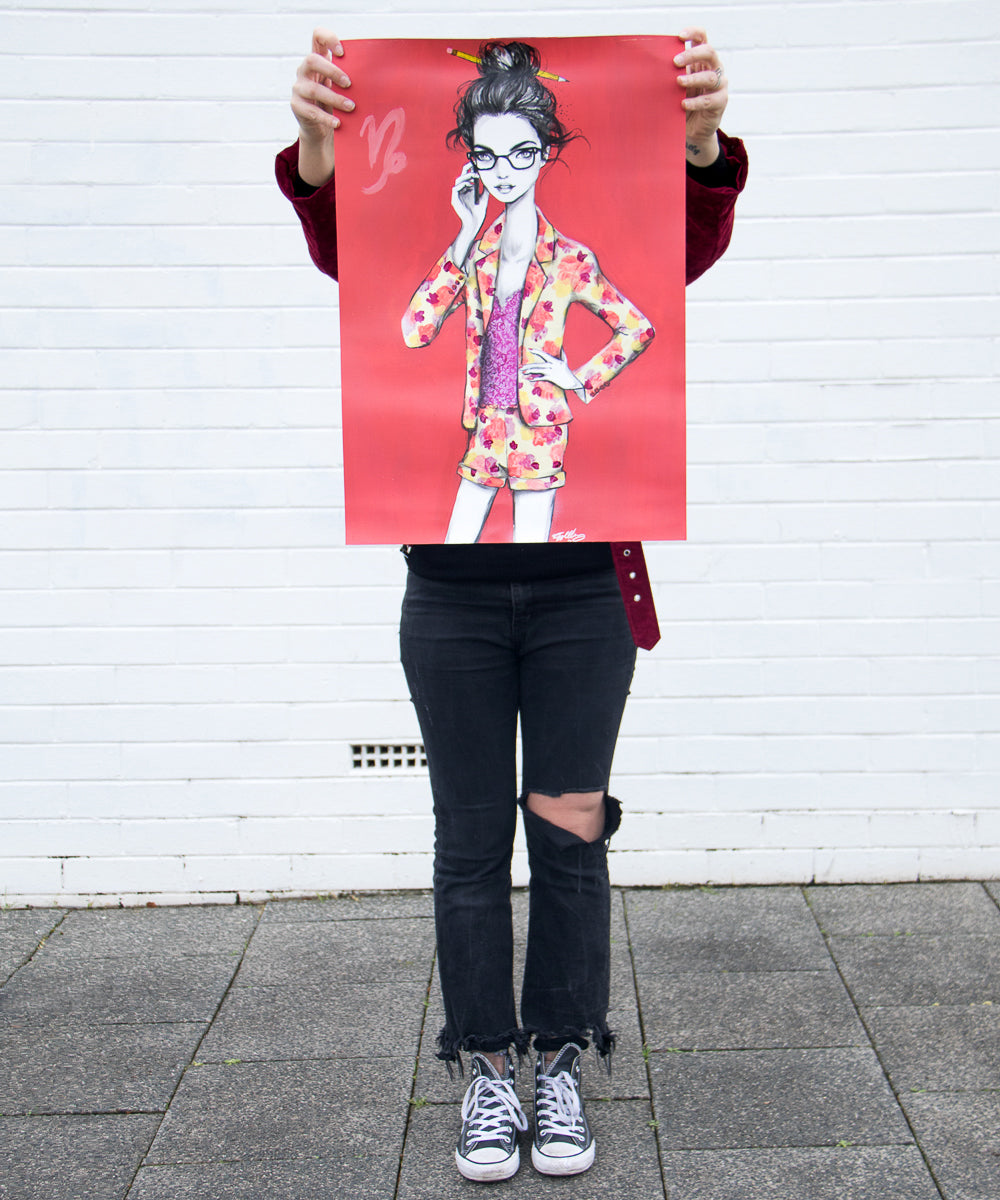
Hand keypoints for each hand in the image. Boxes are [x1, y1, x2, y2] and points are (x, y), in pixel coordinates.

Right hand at [291, 28, 354, 185]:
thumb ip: (350, 76)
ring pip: (314, 89)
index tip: (342, 52)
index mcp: (317, 59)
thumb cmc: (334, 102)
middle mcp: (304, 70)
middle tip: (349, 83)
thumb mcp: (341, 86)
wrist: (319, 128)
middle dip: (332, 71)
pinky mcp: (296, 106)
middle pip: (312, 60)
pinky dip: (326, 118)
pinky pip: (311, 112)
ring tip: (351, 107)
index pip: (317, 36)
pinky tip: (338, 123)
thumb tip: (382, 75)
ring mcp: (298, 88)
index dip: (328, 38)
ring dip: (335, 99)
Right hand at [449, 163, 488, 263]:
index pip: (467, 176)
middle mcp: (462, 191)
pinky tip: (469, 184)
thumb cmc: (479, 213)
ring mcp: (458, 195)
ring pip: (458, 180)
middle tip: (473, 165)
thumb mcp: (484, 198)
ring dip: (466, 176)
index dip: (470, 169)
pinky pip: (455, 188)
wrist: (474, 223)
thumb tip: (489, 179)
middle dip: (467, 169)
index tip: (476, 164)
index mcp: (468, 189)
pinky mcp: (454, 200)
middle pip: (462, 175)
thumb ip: (485, 189)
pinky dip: (462, 184)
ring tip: (474, 176)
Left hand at [520, 349, 582, 393]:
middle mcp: (553, 365)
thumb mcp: (565, 362)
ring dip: (530, 371)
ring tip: (523, 372)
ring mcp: (552, 372)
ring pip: (539, 370)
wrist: (573, 383)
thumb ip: (562, 354)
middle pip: (538, 364)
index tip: (529, 349)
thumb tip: (562, 347)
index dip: (536, 351)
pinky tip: (530, 378)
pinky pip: (542, 378)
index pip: (544, 354)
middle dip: (529, 366)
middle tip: (521, 367)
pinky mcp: (552, 378)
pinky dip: (536, 378)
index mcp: (555, 361)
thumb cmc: (568, 373)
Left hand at [675, 28, 728, 165]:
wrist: (691, 129)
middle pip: (708, 52)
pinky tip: (683, 104)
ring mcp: (719, 85)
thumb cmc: (680, 102)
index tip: (680, 36)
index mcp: (701, 59)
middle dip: (691, 55)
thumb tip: (648, 66)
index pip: (702, 37)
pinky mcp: (720, 102)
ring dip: (693, 78)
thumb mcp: (674, 86)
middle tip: (675, 62)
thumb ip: (669, 74)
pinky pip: (710, 100)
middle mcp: (714, 68)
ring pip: (710, 76)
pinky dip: (695, 102)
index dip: (693, 33)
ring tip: (678, 82)